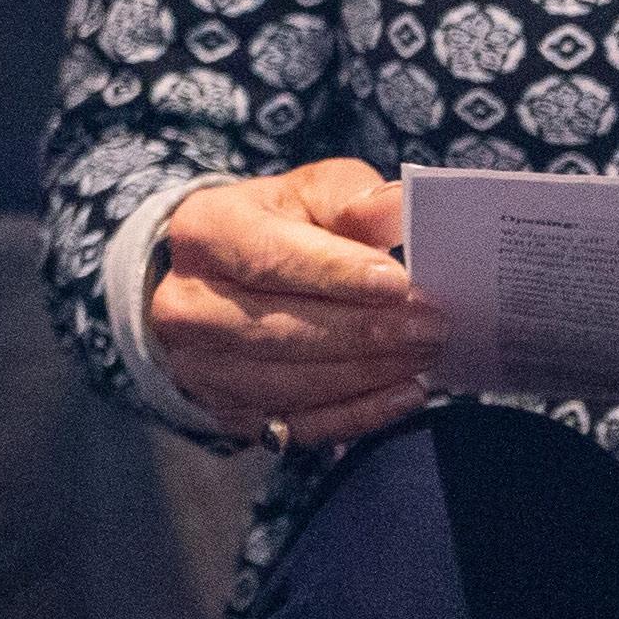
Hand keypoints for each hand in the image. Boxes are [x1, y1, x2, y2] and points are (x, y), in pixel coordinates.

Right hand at [148, 159, 445, 448]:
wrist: (222, 281)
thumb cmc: (278, 227)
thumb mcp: (309, 194)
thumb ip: (354, 198)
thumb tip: (398, 209)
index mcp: (203, 231)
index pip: (267, 257)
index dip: (333, 273)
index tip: (397, 283)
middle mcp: (186, 303)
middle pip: (279, 328)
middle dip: (364, 331)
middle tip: (431, 326)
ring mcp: (200, 367)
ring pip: (291, 382)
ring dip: (368, 373)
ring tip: (424, 354)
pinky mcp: (227, 413)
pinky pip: (299, 425)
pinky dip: (358, 413)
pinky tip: (404, 394)